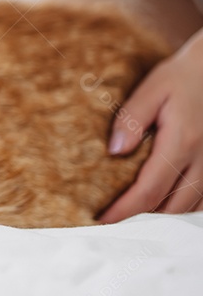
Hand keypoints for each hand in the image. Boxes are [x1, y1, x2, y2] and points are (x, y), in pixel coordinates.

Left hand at [99, 29, 202, 221]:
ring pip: (190, 207)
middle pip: (171, 207)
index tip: (102, 219)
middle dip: (140, 218)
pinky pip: (202, 199)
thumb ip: (131, 119)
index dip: (124, 210)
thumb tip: (114, 151)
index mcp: (183, 142)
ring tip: (131, 214)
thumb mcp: (152, 89)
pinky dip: (180, 206)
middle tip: (111, 219)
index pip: (149, 190)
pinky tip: (159, 202)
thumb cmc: (183, 76)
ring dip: (161, 215)